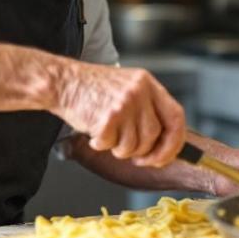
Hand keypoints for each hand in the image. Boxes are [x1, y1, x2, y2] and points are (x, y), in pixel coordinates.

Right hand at [52, 62, 185, 167]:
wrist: (62, 82)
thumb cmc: (92, 88)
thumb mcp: (127, 87)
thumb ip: (147, 108)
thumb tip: (165, 142)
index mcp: (148, 83)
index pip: (176, 117)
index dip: (174, 141)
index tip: (166, 155)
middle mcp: (139, 92)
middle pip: (154, 135)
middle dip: (144, 152)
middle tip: (133, 155)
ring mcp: (123, 104)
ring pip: (133, 145)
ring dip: (120, 149)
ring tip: (108, 135)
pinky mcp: (107, 118)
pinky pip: (111, 145)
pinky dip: (101, 145)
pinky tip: (94, 132)